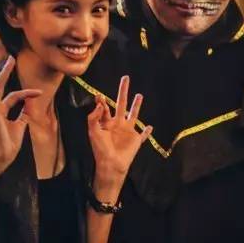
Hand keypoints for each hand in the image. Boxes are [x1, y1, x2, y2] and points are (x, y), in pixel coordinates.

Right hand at [0, 58, 40, 174]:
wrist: (3, 157)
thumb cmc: (9, 144)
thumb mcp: (20, 127)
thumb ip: (22, 116)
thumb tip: (28, 108)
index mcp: (2, 111)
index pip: (13, 96)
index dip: (27, 92)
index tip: (40, 92)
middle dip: (3, 72)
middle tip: (9, 58)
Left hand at [87, 76, 152, 191]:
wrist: (111, 164)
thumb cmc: (100, 148)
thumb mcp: (93, 131)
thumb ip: (94, 117)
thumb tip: (100, 103)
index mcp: (106, 122)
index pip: (105, 107)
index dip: (101, 101)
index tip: (98, 96)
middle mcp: (118, 124)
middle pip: (121, 104)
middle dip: (123, 91)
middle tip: (125, 78)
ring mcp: (128, 131)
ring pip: (134, 115)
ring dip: (137, 106)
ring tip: (139, 95)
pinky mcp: (136, 140)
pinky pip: (143, 135)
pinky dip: (147, 131)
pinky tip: (150, 127)